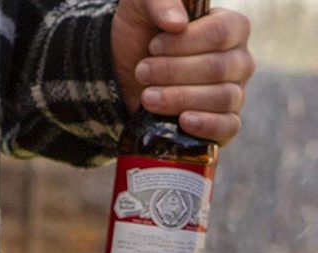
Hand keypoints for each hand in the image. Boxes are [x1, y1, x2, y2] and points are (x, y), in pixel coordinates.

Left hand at [112, 0, 254, 144]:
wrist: (124, 75)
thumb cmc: (142, 34)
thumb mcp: (142, 7)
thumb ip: (161, 0)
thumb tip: (178, 23)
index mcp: (231, 28)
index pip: (222, 33)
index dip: (185, 42)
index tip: (153, 46)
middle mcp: (239, 61)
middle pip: (218, 68)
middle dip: (174, 72)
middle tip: (142, 72)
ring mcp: (234, 94)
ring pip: (222, 98)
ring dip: (180, 98)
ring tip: (147, 97)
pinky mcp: (223, 124)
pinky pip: (228, 127)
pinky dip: (207, 126)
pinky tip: (184, 121)